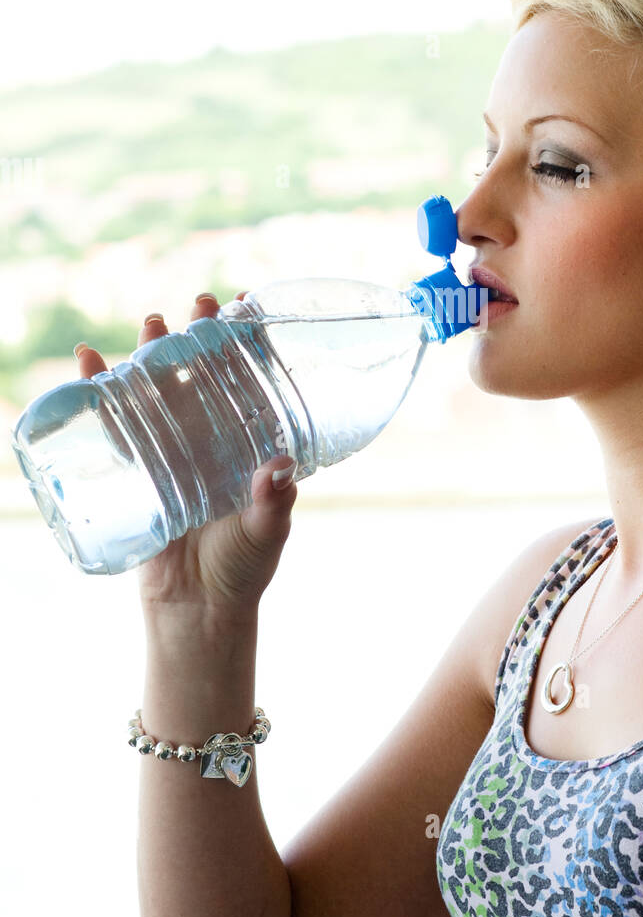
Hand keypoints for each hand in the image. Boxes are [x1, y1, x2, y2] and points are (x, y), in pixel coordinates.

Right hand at [74, 292, 298, 617]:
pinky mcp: (137, 470)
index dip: (243, 344)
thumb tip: (281, 468)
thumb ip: (273, 502)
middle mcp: (212, 440)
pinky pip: (117, 425)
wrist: (196, 612)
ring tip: (150, 323)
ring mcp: (172, 452)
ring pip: (158, 391)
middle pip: (200, 375)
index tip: (243, 305)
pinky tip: (88, 363)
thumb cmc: (242, 571)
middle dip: (195, 336)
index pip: (247, 382)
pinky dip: (99, 392)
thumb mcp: (265, 532)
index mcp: (248, 445)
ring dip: (149, 354)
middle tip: (196, 304)